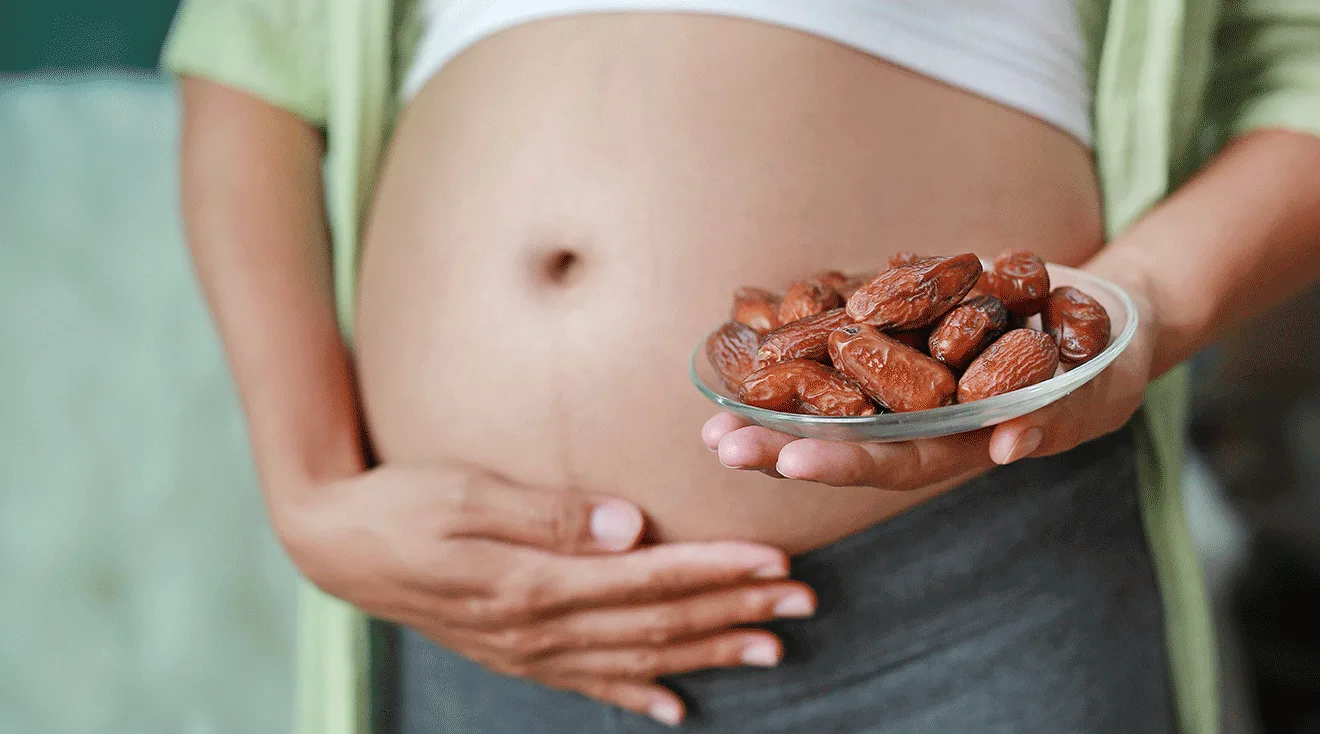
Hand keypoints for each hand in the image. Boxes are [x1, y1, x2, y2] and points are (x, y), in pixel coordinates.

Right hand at [273, 463, 815, 726]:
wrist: (331, 542)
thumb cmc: (398, 502)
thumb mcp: (465, 492)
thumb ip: (546, 513)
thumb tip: (627, 526)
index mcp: (531, 583)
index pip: (648, 580)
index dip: (716, 571)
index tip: (776, 561)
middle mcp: (537, 628)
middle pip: (657, 623)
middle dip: (735, 610)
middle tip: (802, 601)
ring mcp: (526, 650)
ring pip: (636, 657)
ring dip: (707, 652)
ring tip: (770, 648)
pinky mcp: (513, 652)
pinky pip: (588, 683)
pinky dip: (638, 694)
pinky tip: (678, 708)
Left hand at [702, 274, 1157, 487]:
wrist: (1101, 315)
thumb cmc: (1103, 365)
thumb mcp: (1091, 391)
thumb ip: (1052, 418)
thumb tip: (1006, 446)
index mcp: (959, 442)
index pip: (892, 461)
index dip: (842, 461)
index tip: (789, 459)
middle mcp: (920, 415)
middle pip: (842, 435)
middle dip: (779, 442)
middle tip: (719, 442)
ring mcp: (906, 375)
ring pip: (830, 393)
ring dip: (774, 401)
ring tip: (714, 407)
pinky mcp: (903, 329)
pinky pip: (843, 337)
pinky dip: (798, 337)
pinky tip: (751, 332)